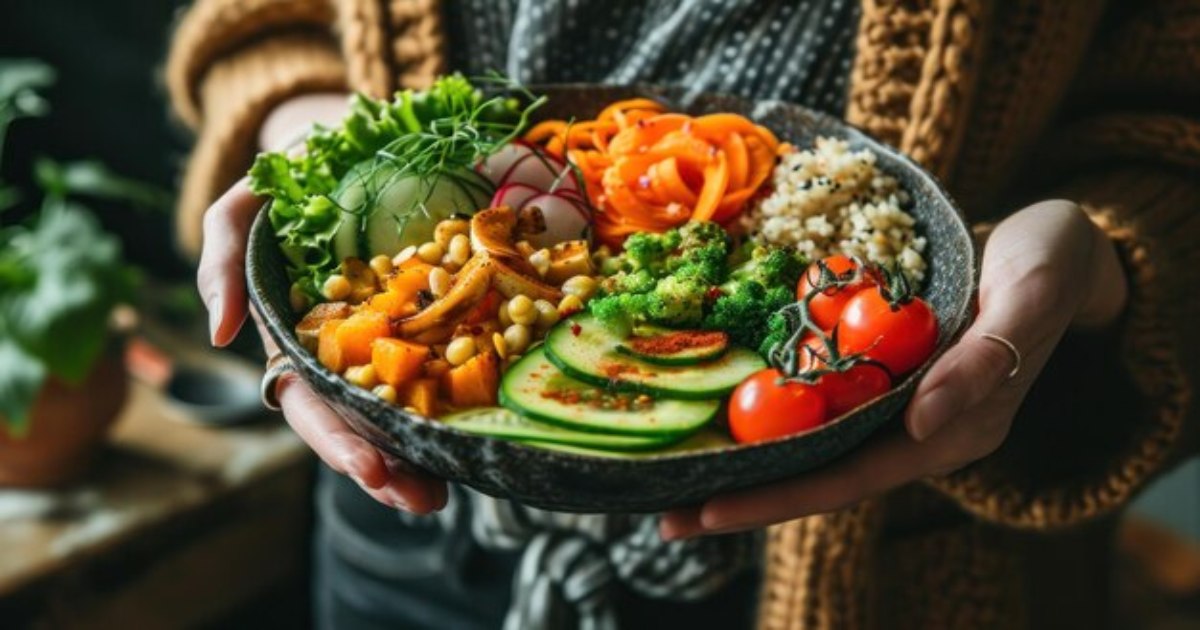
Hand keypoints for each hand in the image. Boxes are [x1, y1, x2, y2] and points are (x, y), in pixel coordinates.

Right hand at [197, 93, 446, 512]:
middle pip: (360, 423)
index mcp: (297, 340)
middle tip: (424, 500)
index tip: (368, 469)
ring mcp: (387, 342)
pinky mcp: (428, 321)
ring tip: (449, 489)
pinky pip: (443, 367)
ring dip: (424, 455)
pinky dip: (456, 404)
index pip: (311, 403)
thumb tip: (219, 335)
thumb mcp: (241, 210)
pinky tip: (479, 434)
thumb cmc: (287, 182)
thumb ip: (220, 263)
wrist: (344, 146)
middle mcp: (343, 353)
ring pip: (401, 411)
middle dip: (387, 468)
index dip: (336, 440)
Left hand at [660, 200, 1127, 538]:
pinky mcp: (879, 367)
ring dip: (745, 459)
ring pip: (811, 442)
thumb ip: (987, 360)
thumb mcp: (1033, 295)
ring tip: (672, 470)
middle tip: (665, 514)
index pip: (852, 479)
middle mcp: (917, 425)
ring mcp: (896, 399)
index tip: (710, 511)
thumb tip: (926, 423)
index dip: (780, 498)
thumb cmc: (1054, 263)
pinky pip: (816, 398)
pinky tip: (717, 407)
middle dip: (743, 496)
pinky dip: (768, 407)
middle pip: (819, 473)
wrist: (1056, 241)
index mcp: (955, 428)